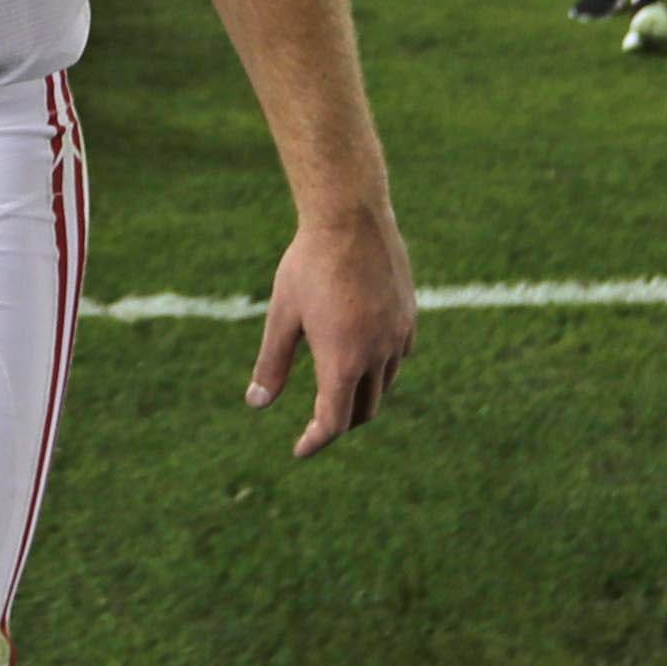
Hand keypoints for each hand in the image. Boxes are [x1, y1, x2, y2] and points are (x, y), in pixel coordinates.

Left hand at [244, 211, 414, 458]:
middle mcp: (376, 354)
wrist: (351, 217)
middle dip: (339, 422)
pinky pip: (399, 356)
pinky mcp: (409, 315)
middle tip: (316, 420)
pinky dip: (381, 368)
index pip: (334, 422)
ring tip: (339, 389)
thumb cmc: (308, 265)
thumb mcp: (282, 316)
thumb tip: (257, 404)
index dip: (316, 441)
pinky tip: (364, 355)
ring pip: (384, 385)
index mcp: (342, 361)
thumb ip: (271, 364)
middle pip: (363, 411)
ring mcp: (397, 335)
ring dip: (362, 396)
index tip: (301, 449)